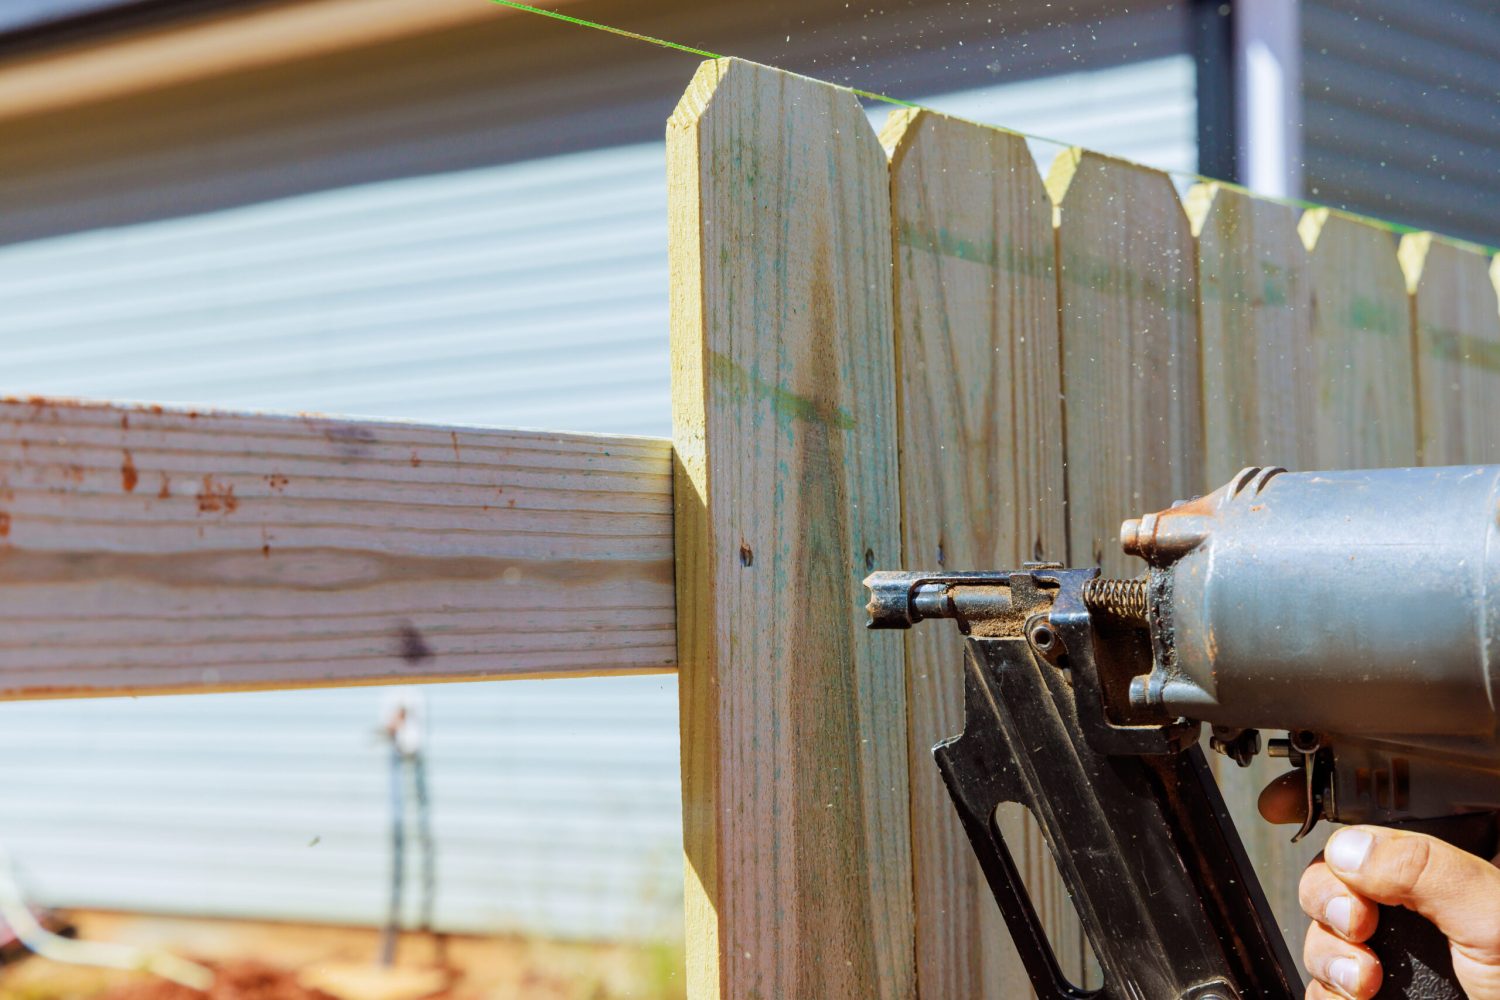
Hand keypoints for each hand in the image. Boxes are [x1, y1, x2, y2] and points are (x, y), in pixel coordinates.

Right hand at [1295, 825, 1499, 998]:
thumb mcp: (1492, 917)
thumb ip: (1424, 869)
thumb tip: (1349, 850)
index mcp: (1443, 874)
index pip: (1373, 828)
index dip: (1317, 808)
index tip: (1278, 807)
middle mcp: (1411, 911)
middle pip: (1330, 877)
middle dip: (1326, 896)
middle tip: (1357, 923)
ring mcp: (1392, 958)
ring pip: (1321, 932)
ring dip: (1329, 953)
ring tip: (1366, 980)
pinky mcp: (1372, 997)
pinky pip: (1320, 983)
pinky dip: (1326, 989)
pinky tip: (1357, 997)